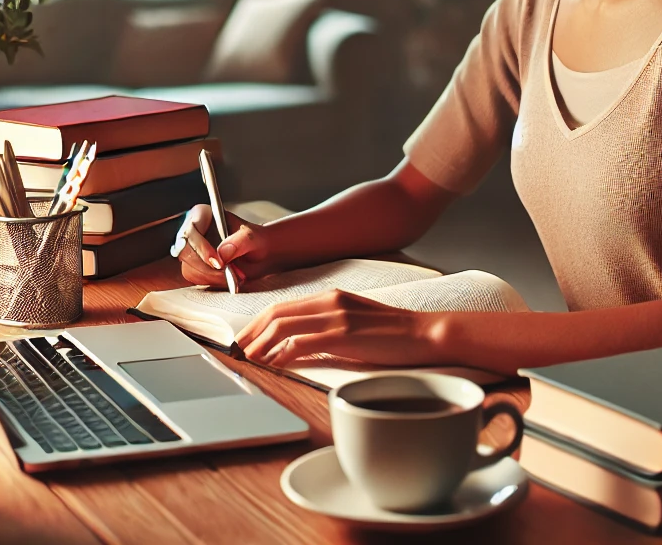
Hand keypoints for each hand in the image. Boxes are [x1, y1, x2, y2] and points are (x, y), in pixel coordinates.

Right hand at [175, 203, 272, 287]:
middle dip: (208, 268)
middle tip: (230, 274)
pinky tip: (228, 278)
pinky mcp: (194, 266)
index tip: (219, 263)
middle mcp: (193, 232)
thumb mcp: (253, 237)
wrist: (260, 253)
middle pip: (186, 253)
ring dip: (211, 277)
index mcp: (204, 215)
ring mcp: (191, 250)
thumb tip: (221, 253)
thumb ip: (239, 241)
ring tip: (234, 275)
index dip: (201, 248)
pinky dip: (211, 282)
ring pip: (189, 268)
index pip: (191, 231)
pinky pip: (195, 278)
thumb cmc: (256, 239)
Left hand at [235, 290, 449, 368]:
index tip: (245, 338)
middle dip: (251, 333)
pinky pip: (301, 344)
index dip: (258, 322)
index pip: (284, 306)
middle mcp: (330, 301)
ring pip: (283, 327)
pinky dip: (280, 355)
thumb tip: (301, 345)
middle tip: (237, 351)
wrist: (424, 333)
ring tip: (248, 359)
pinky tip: (272, 364)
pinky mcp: (343, 336)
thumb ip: (329, 326)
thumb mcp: (356, 321)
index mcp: (332, 296)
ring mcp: (336, 317)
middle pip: (277, 314)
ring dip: (260, 345)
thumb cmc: (393, 333)